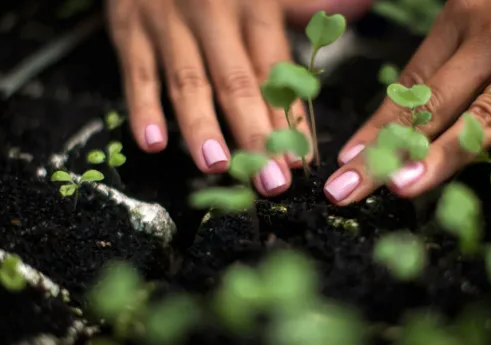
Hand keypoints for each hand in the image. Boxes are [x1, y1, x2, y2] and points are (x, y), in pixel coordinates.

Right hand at [106, 0, 370, 196]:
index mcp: (253, 6)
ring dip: (201, 127)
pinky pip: (135, 73)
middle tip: (269, 181)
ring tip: (216, 166)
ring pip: (188, 81)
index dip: (289, 116)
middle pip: (236, 81)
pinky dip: (142, 108)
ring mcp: (169, 24)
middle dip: (255, 134)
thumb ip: (303, 5)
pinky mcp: (130, 31)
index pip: (275, 69)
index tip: (301, 160)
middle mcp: (213, 16)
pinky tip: (151, 144)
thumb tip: (361, 8)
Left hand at [324, 0, 490, 204]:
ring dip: (445, 152)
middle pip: (433, 106)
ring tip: (406, 183)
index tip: (347, 162)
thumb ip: (446, 58)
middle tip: (351, 188)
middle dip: (389, 152)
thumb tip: (404, 115)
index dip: (376, 128)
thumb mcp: (477, 12)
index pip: (409, 87)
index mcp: (459, 23)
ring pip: (487, 112)